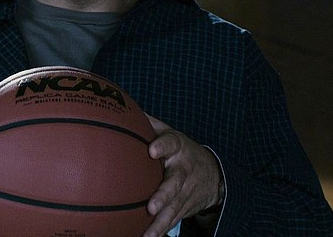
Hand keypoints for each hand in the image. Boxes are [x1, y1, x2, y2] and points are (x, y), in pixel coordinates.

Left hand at [143, 115, 223, 236]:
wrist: (213, 174)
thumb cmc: (180, 150)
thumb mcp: (169, 132)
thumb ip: (148, 123)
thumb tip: (119, 107)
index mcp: (177, 148)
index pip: (171, 143)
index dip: (163, 146)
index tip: (152, 150)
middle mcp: (183, 171)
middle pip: (174, 184)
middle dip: (163, 195)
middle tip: (151, 206)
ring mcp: (185, 192)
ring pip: (173, 208)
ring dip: (161, 223)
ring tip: (147, 234)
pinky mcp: (184, 208)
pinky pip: (172, 221)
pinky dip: (161, 232)